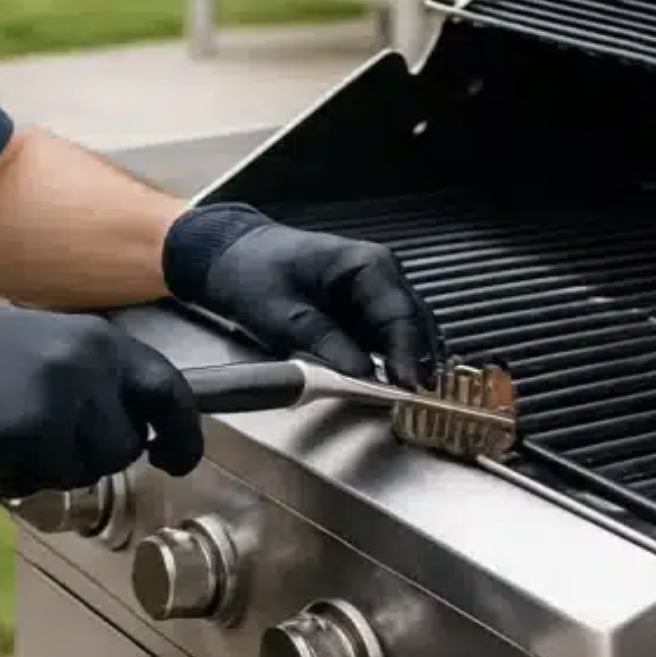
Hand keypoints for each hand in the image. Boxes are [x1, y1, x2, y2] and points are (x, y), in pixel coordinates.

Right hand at [0, 294, 203, 495]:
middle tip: (48, 448)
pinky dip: (17, 477)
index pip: (167, 388)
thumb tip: (135, 432)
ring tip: (13, 441)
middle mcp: (90, 361)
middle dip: (92, 457)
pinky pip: (45, 478)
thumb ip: (92, 380)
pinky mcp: (30, 426)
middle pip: (126, 442)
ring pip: (90, 467)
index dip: (182, 431)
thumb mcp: (46, 348)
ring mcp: (62, 393)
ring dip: (54, 469)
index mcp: (99, 339)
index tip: (178, 459)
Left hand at [161, 203, 446, 387]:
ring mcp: (375, 291)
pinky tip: (397, 382)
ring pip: (407, 330)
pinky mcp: (364, 309)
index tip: (409, 386)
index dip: (408, 353)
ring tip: (416, 396)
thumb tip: (364, 374)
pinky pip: (387, 336)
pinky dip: (395, 358)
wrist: (234, 257)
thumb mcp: (282, 314)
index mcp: (366, 264)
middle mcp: (380, 274)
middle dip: (418, 360)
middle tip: (421, 399)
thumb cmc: (255, 274)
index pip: (400, 312)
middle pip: (413, 322)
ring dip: (411, 361)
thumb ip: (325, 341)